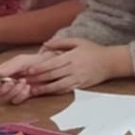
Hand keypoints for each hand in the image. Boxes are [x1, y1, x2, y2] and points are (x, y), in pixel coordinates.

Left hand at [0, 38, 124, 98]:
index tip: (27, 71)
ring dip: (43, 88)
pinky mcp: (80, 86)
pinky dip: (54, 92)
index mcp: (71, 57)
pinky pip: (65, 89)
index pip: (52, 64)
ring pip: (57, 85)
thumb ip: (60, 42)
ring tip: (32, 90)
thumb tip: (45, 45)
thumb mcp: (77, 41)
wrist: (110, 62)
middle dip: (37, 79)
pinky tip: (46, 92)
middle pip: (52, 75)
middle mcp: (73, 69)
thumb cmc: (93, 50)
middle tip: (24, 81)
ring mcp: (77, 78)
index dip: (39, 68)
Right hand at [0, 51, 43, 104]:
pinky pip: (16, 101)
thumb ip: (8, 68)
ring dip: (14, 91)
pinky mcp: (21, 97)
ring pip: (5, 98)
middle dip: (4, 89)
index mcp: (2, 74)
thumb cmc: (33, 62)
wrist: (47, 67)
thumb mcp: (20, 62)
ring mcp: (13, 91)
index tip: (0, 81)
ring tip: (24, 82)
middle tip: (13, 81)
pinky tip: (28, 88)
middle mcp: (5, 84)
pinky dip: (21, 95)